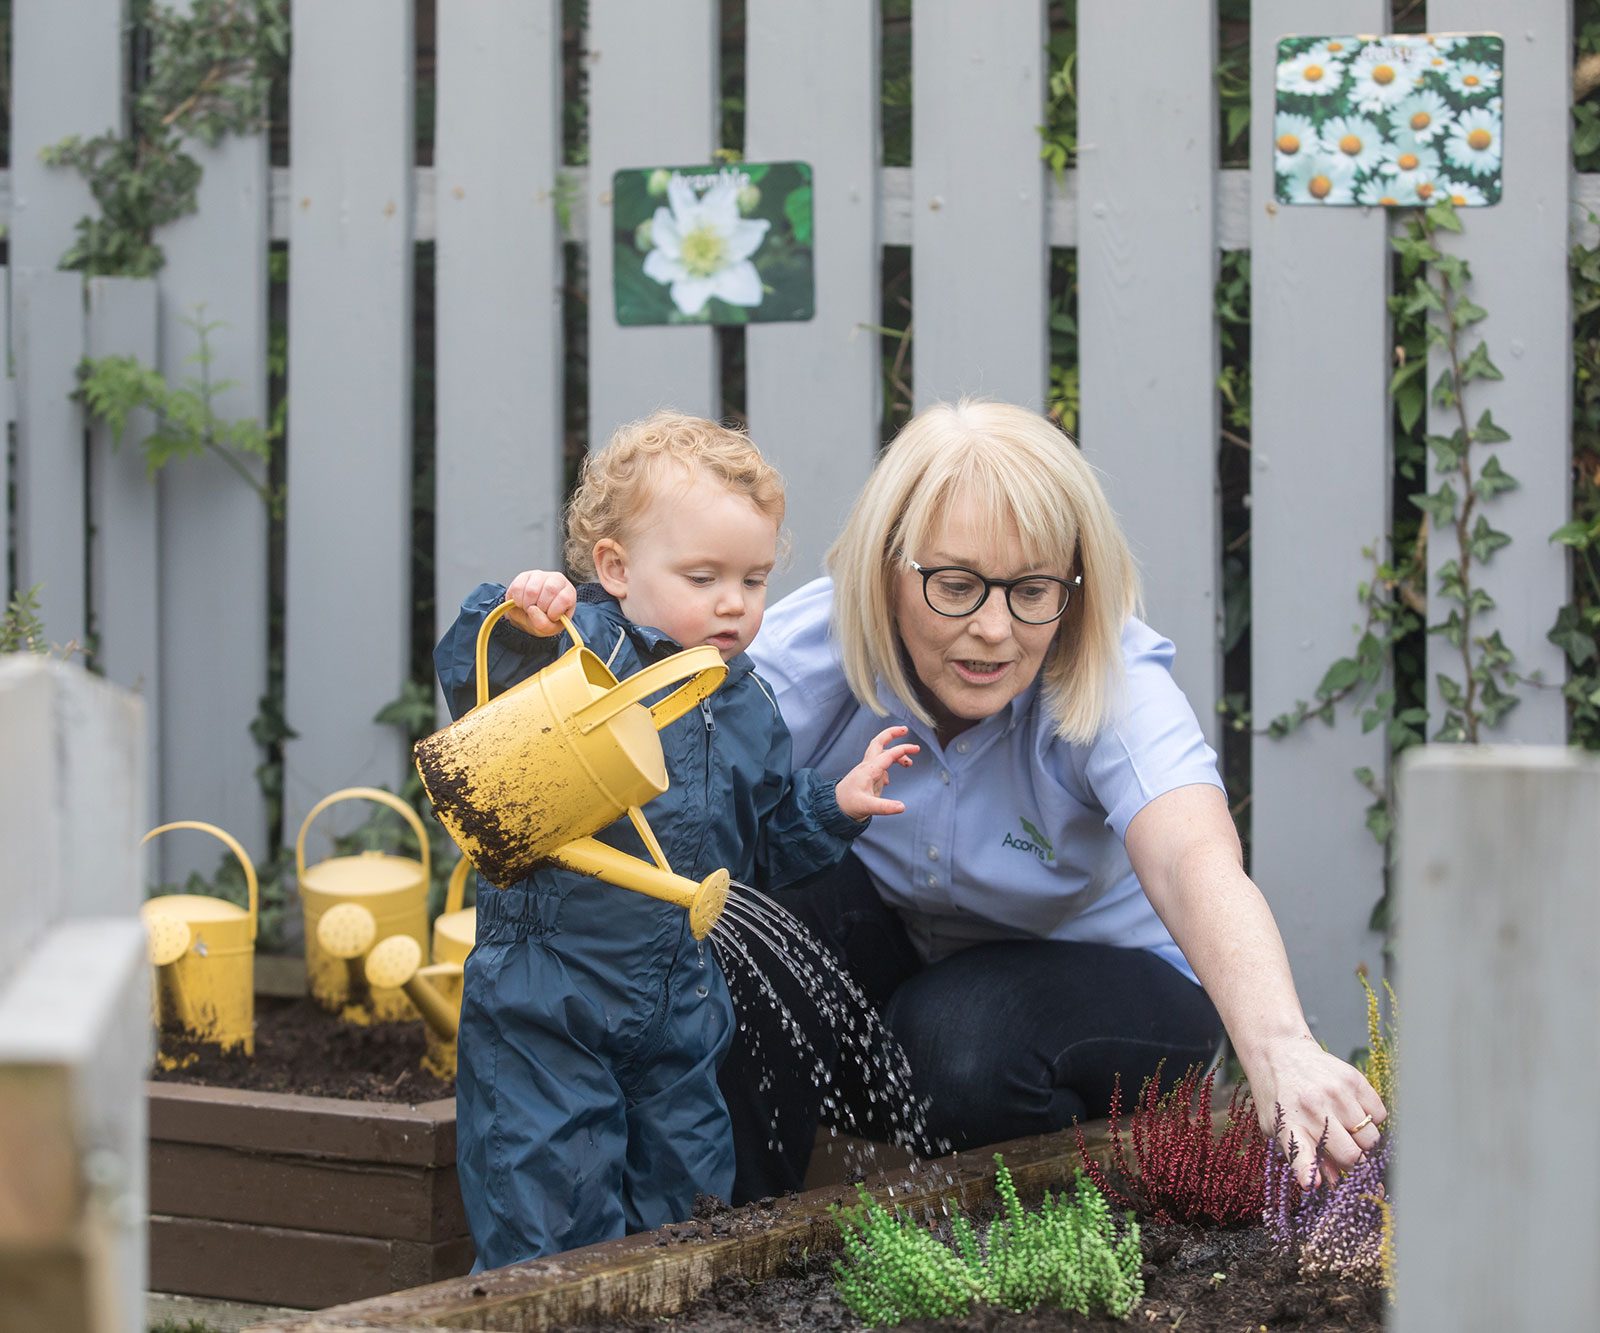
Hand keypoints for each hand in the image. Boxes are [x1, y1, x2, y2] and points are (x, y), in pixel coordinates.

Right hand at [504, 570, 576, 635]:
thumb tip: (532, 609)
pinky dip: (518, 601)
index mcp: (568, 592)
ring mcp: (539, 575)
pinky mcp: (524, 576)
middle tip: (538, 613)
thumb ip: (544, 624)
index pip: (565, 598)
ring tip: (529, 609)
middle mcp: (556, 579)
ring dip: (527, 605)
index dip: (555, 611)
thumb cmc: (544, 620)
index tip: (551, 617)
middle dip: (541, 607)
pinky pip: (518, 588)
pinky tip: (521, 603)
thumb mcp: (549, 629)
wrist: (528, 616)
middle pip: (550, 590)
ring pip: (532, 590)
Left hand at [834, 726, 918, 820]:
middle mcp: (867, 766)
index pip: (888, 754)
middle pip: (879, 742)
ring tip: (909, 763)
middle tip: (905, 729)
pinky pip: (878, 763)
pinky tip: (889, 779)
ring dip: (894, 752)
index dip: (903, 749)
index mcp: (869, 770)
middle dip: (892, 733)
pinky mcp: (865, 776)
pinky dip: (887, 763)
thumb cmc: (848, 804)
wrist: (833, 807)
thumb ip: (885, 807)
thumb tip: (902, 807)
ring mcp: (866, 770)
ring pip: (880, 752)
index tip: (917, 749)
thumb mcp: (867, 807)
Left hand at [1245, 1034, 1386, 1186]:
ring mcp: (1336, 1093)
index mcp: (1289, 1124)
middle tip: (1345, 1153)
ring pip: (1372, 1139)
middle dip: (1354, 1164)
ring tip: (1347, 1130)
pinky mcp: (1354, 1079)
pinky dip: (1372, 1120)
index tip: (1314, 1183)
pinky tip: (1353, 1111)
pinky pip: (1380, 1115)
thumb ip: (1301, 1155)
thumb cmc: (1277, 1096)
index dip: (1309, 1173)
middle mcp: (1314, 1109)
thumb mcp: (1276, 1127)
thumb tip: (1330, 1183)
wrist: (1278, 1051)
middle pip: (1353, 1156)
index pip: (1300, 1155)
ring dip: (1364, 1142)